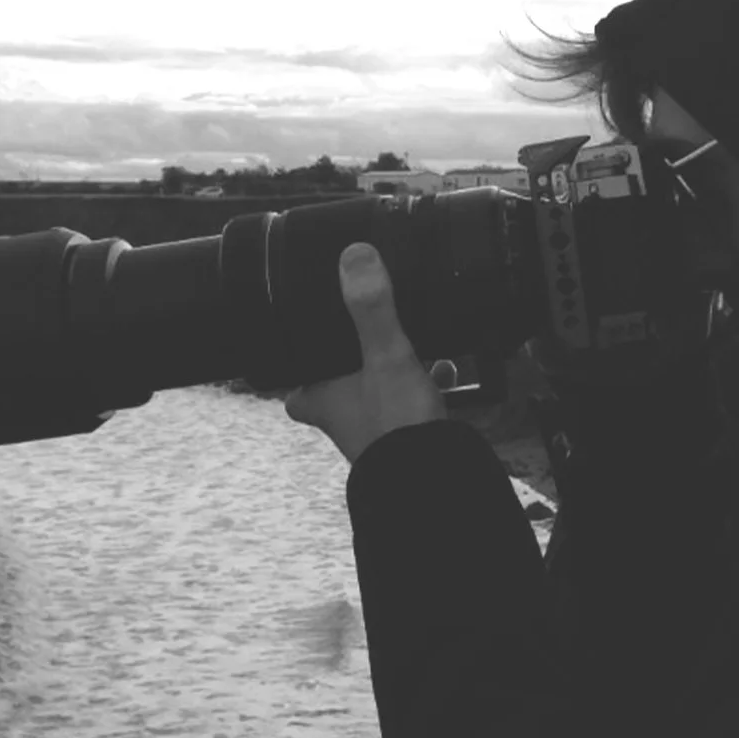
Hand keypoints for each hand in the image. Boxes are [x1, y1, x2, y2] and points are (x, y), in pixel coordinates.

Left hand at [283, 242, 458, 463]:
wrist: (435, 481)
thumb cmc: (395, 425)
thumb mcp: (383, 356)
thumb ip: (370, 309)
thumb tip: (354, 256)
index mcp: (320, 400)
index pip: (292, 387)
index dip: (293, 365)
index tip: (298, 339)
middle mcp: (342, 419)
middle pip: (335, 383)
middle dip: (349, 359)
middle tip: (359, 329)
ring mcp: (376, 431)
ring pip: (374, 393)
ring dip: (387, 371)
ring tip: (406, 340)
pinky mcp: (408, 437)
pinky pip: (411, 404)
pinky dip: (424, 385)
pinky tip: (446, 366)